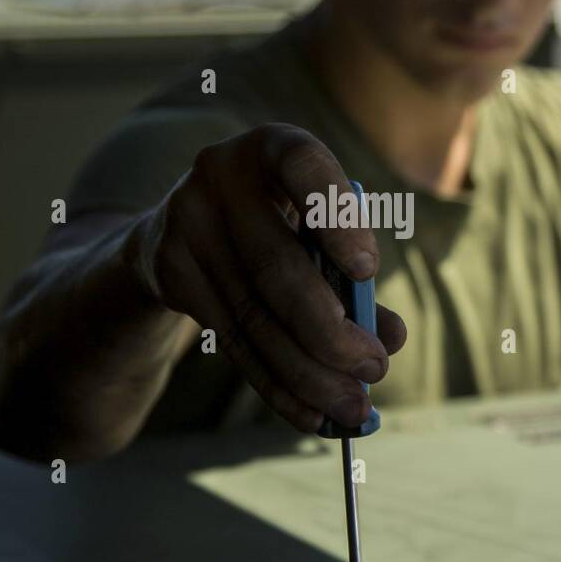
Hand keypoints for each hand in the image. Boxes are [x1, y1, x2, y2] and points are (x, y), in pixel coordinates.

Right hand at [129, 124, 406, 431]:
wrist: (178, 227)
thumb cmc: (277, 223)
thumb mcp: (316, 230)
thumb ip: (356, 277)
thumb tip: (390, 337)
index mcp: (273, 147)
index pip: (304, 168)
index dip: (337, 218)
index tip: (370, 271)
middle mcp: (221, 174)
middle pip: (276, 267)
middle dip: (330, 330)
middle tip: (374, 368)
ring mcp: (186, 223)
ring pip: (254, 316)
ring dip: (309, 373)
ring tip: (352, 406)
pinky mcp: (170, 271)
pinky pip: (232, 341)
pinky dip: (277, 386)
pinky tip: (312, 414)